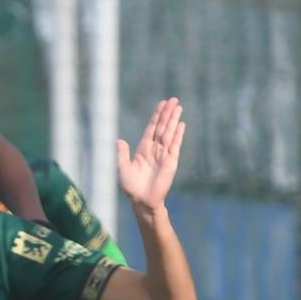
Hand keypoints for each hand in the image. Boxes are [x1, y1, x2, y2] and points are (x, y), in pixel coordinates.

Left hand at [117, 98, 184, 213]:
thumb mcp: (123, 168)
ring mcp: (164, 154)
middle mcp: (154, 149)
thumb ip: (122, 154)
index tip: (161, 104)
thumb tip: (119, 140)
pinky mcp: (171, 161)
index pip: (151, 128)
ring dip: (173, 120)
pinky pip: (175, 145)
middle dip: (167, 113)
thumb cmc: (131, 186)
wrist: (142, 200)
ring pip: (169, 133)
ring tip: (178, 107)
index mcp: (143, 149)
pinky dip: (178, 134)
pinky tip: (181, 124)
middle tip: (173, 99)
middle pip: (162, 127)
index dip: (156, 116)